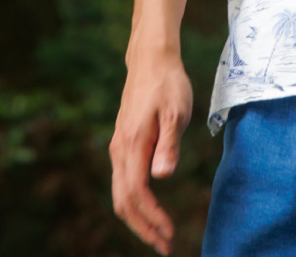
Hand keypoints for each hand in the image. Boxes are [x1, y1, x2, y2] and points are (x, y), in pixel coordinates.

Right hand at [109, 45, 193, 254]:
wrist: (150, 58)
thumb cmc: (168, 83)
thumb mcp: (176, 111)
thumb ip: (169, 144)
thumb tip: (162, 177)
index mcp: (132, 144)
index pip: (137, 193)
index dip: (152, 218)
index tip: (170, 233)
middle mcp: (119, 150)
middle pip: (123, 201)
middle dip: (142, 228)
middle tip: (165, 246)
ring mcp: (118, 147)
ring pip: (120, 193)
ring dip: (138, 218)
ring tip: (159, 234)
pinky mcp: (123, 143)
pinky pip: (123, 182)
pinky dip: (134, 202)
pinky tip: (150, 208)